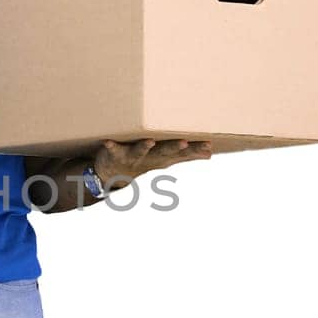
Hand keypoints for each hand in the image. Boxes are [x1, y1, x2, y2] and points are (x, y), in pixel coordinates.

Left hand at [94, 137, 212, 188]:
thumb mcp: (166, 159)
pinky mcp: (115, 153)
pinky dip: (111, 146)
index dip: (195, 150)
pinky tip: (108, 142)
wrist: (112, 176)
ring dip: (145, 147)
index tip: (208, 145)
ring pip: (140, 151)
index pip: (182, 153)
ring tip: (150, 141)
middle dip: (175, 148)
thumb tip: (210, 152)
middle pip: (164, 152)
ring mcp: (132, 157)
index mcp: (163, 157)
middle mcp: (150, 157)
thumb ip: (186, 155)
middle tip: (186, 142)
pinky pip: (113, 150)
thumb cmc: (143, 161)